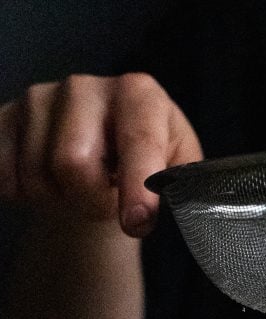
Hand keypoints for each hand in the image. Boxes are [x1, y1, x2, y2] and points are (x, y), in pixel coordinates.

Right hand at [0, 73, 202, 237]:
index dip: (137, 185)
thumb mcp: (177, 172)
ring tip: (77, 190)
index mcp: (139, 95)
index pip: (137, 140)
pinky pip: (3, 172)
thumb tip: (185, 198)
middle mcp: (86, 87)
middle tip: (104, 205)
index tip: (137, 222)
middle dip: (89, 200)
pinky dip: (24, 194)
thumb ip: (182, 183)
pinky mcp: (5, 116)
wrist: (102, 165)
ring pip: (36, 174)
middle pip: (72, 162)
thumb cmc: (145, 168)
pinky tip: (47, 185)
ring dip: (58, 199)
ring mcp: (40, 98)